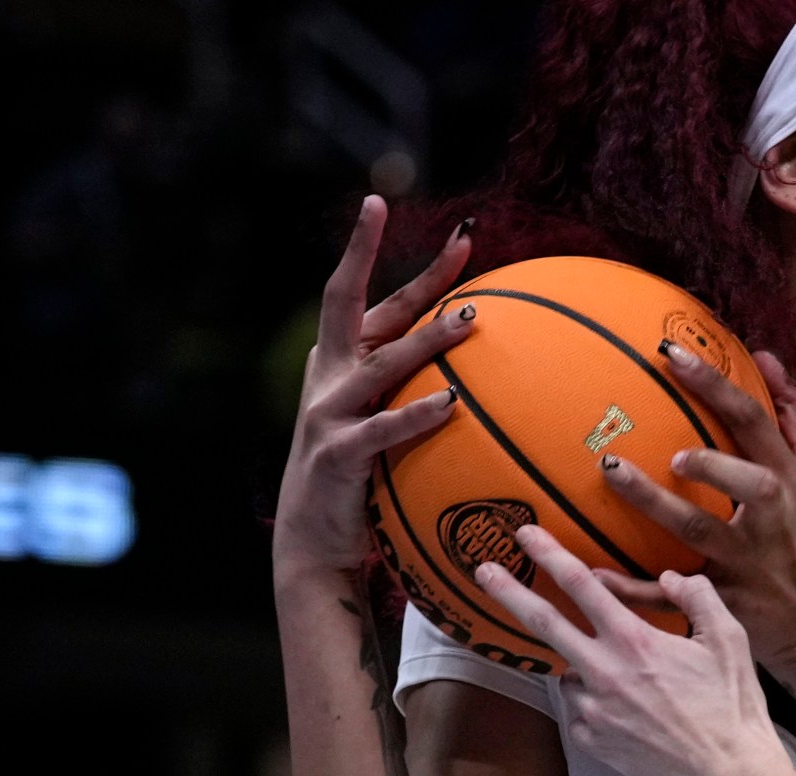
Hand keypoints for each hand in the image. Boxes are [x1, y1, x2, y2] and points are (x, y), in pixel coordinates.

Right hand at [274, 196, 478, 577]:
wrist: (313, 542)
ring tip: (470, 320)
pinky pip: (384, 429)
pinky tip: (452, 403)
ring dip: (428, 339)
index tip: (416, 214)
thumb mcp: (383, 426)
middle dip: (378, 256)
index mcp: (340, 361)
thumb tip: (481, 376)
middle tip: (443, 236)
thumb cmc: (360, 481)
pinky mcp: (337, 453)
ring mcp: (328, 412)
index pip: (370, 297)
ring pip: (382, 363)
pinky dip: (417, 415)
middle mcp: (328, 375)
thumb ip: (416, 394)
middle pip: (354, 301)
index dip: (392, 255)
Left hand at [473, 525, 787, 775]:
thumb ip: (698, 597)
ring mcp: (592, 708)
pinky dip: (594, 702)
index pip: (580, 584)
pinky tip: (628, 712)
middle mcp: (603, 670)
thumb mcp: (729, 639)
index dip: (548, 554)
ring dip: (582, 665)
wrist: (727, 774)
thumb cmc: (733, 705)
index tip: (524, 533)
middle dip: (508, 591)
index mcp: (635, 640)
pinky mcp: (589, 740)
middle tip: (482, 571)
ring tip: (626, 682)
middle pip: (543, 623)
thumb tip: (669, 577)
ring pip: (568, 672)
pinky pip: (581, 709)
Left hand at [592, 346, 795, 671]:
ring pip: (697, 529)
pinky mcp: (721, 599)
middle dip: (707, 461)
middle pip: (742, 481)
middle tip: (663, 441)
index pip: (754, 422)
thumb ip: (794, 415)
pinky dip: (633, 588)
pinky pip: (671, 593)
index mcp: (788, 478)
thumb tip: (765, 357)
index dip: (715, 385)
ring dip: (654, 502)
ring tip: (611, 473)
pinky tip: (594, 572)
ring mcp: (743, 559)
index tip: (671, 354)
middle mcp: (769, 516)